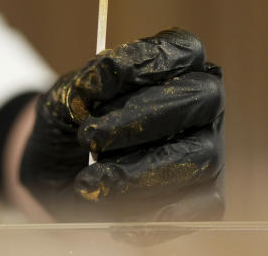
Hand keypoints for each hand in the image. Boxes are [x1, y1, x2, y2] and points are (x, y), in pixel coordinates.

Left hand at [19, 28, 223, 221]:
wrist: (59, 174)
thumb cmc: (70, 125)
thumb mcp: (62, 100)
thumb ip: (78, 90)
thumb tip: (94, 85)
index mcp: (171, 67)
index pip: (182, 49)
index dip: (149, 59)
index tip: (104, 74)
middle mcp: (199, 105)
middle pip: (201, 98)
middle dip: (142, 118)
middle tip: (91, 137)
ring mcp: (208, 149)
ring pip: (199, 156)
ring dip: (139, 171)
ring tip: (91, 181)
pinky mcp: (207, 195)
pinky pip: (202, 206)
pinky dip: (159, 214)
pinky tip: (120, 219)